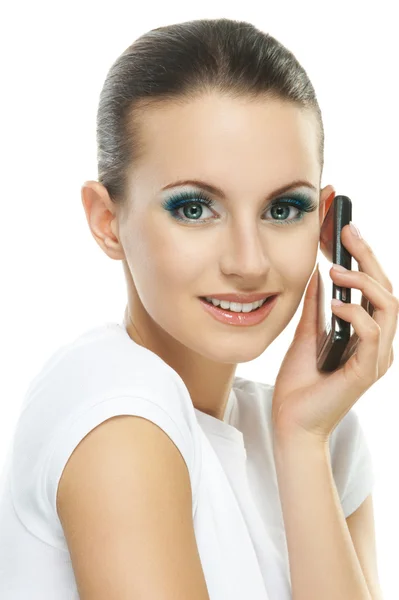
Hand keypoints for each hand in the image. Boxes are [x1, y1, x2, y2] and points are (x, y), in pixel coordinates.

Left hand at [272, 223, 398, 444]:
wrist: (291, 422)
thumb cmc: (301, 382)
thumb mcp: (307, 333)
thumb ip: (316, 306)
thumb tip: (317, 272)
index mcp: (367, 333)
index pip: (374, 288)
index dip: (364, 257)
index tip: (345, 230)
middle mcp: (378, 343)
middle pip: (387, 290)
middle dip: (368, 257)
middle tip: (347, 232)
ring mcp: (375, 357)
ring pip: (388, 307)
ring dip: (363, 282)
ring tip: (337, 270)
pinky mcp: (366, 370)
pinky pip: (372, 333)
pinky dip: (356, 312)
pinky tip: (335, 303)